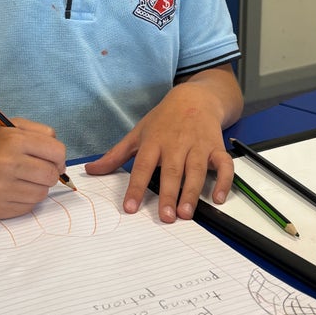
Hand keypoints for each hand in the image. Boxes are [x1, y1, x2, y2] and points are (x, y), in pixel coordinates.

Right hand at [0, 119, 67, 219]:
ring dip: (37, 188)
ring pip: (42, 194)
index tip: (52, 160)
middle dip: (49, 174)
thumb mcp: (10, 127)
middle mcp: (6, 164)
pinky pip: (28, 208)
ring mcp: (0, 188)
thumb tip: (61, 157)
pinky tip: (12, 191)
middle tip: (37, 171)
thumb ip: (40, 132)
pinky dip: (25, 200)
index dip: (58, 157)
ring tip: (21, 180)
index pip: (57, 152)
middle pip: (51, 175)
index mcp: (12, 140)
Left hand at [85, 70, 239, 222]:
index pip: (142, 166)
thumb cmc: (164, 119)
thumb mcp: (137, 133)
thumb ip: (115, 155)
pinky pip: (224, 165)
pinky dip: (225, 181)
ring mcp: (198, 146)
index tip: (131, 207)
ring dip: (192, 192)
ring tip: (186, 213)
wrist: (194, 97)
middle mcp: (176, 144)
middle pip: (172, 170)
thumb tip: (90, 170)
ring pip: (197, 170)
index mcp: (154, 142)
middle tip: (165, 217)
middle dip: (168, 193)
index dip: (136, 187)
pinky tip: (219, 198)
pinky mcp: (216, 147)